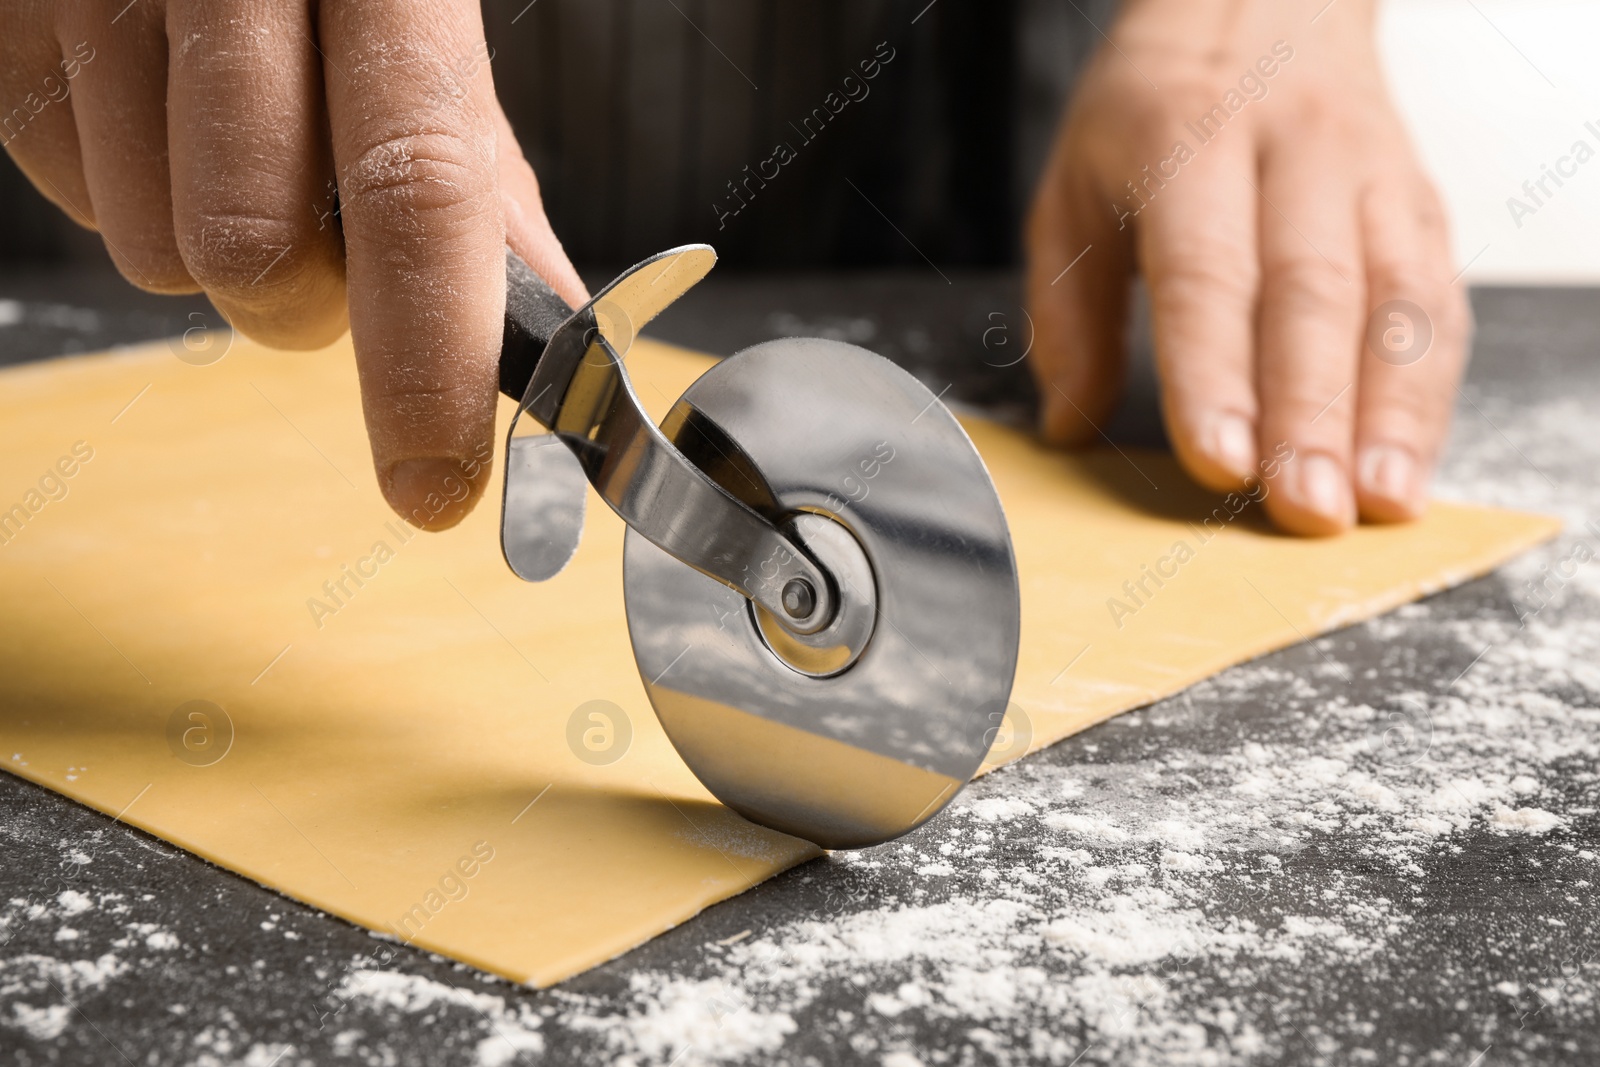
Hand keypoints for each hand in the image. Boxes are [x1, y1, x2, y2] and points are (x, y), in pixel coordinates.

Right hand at [0, 0, 586, 528]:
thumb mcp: (417, 20)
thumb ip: (473, 171)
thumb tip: (549, 316)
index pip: (416, 191)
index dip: (429, 359)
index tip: (435, 482)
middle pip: (254, 252)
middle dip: (303, 305)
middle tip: (323, 242)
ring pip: (153, 253)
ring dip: (211, 247)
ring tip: (233, 143)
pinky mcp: (4, 17)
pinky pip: (69, 197)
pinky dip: (128, 192)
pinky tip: (159, 116)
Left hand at [1025, 0, 1467, 534]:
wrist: (1262, 0)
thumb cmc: (1157, 108)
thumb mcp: (1075, 186)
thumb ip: (1066, 308)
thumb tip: (1066, 424)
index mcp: (1189, 145)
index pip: (1207, 271)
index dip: (1213, 373)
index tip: (1217, 460)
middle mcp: (1293, 155)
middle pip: (1312, 295)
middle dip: (1310, 413)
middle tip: (1303, 508)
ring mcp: (1370, 178)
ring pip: (1395, 302)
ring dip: (1390, 414)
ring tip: (1375, 504)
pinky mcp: (1420, 206)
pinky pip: (1436, 305)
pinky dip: (1428, 392)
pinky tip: (1410, 464)